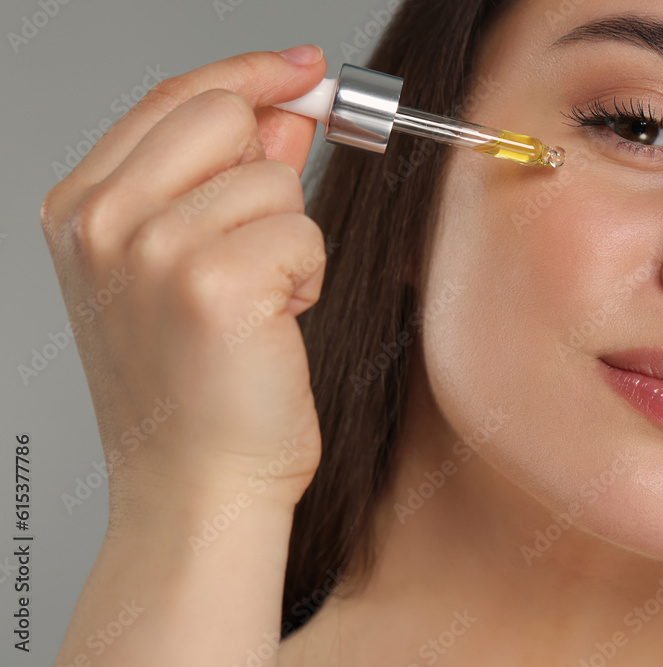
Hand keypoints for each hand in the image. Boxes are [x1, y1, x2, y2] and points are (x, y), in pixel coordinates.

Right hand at [39, 45, 330, 514]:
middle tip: (259, 246)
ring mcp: (149, 248)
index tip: (303, 68)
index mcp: (83, 211)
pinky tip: (271, 327)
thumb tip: (282, 113)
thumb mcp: (187, 269)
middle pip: (225, 115)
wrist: (197, 489)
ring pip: (276, 181)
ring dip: (288, 245)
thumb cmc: (197, 392)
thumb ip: (226, 179)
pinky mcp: (211, 281)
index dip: (250, 73)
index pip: (176, 98)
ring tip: (255, 308)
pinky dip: (306, 279)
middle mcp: (103, 221)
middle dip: (267, 173)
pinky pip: (304, 232)